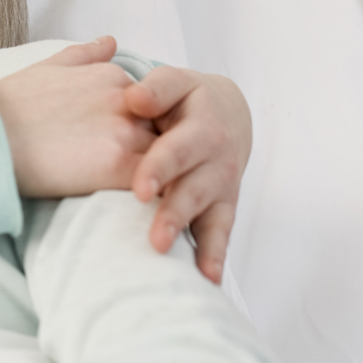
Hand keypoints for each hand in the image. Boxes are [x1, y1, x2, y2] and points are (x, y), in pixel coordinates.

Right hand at [0, 37, 155, 197]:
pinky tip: (149, 210)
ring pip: (168, 158)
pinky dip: (157, 197)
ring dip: (164, 177)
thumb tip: (111, 41)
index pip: (153, 105)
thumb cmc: (8, 105)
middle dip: (161, 152)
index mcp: (112, 75)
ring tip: (159, 200)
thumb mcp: (48, 67)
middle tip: (155, 178)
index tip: (130, 150)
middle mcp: (125, 98)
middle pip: (166, 130)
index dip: (144, 130)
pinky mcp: (117, 166)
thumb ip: (85, 55)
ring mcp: (124, 130)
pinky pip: (156, 185)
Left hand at [124, 67, 251, 284]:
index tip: (140, 188)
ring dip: (195, 242)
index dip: (160, 168)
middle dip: (174, 214)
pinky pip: (221, 232)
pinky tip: (206, 279)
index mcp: (203, 126)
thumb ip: (156, 89)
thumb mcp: (175, 82)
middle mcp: (218, 160)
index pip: (178, 149)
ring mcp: (223, 186)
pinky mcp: (224, 206)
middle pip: (195, 189)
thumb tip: (133, 99)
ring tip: (172, 259)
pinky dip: (215, 255)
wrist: (228, 113)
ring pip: (209, 215)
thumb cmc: (188, 98)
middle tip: (155, 238)